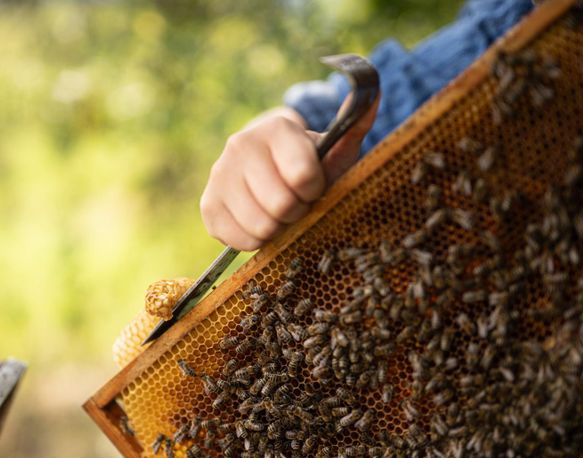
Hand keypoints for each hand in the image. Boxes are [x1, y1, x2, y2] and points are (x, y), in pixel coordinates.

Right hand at [200, 99, 377, 250]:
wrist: (268, 172)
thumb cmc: (309, 164)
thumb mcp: (335, 148)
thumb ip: (354, 125)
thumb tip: (375, 93)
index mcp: (275, 128)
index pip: (303, 176)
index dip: (315, 190)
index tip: (314, 185)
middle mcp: (240, 144)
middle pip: (282, 205)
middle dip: (297, 211)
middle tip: (296, 202)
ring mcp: (218, 174)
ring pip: (261, 226)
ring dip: (278, 228)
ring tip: (278, 212)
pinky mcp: (208, 205)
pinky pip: (240, 240)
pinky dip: (256, 240)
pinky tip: (259, 221)